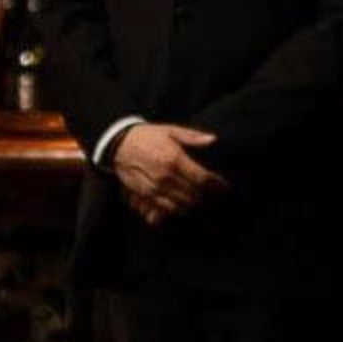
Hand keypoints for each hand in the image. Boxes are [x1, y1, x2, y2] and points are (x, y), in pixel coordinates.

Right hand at [108, 120, 224, 222]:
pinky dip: (178, 211)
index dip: (216, 185)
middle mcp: (166, 176)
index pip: (202, 178)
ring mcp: (155, 188)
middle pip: (194, 195)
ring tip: (202, 201)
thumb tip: (213, 140)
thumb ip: (193, 137)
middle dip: (208, 197)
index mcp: (175, 159)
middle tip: (215, 195)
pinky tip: (184, 206)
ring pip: (182, 205)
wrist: (118, 144)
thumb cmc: (147, 136)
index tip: (224, 186)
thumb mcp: (171, 131)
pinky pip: (165, 209)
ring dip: (194, 206)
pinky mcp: (145, 195)